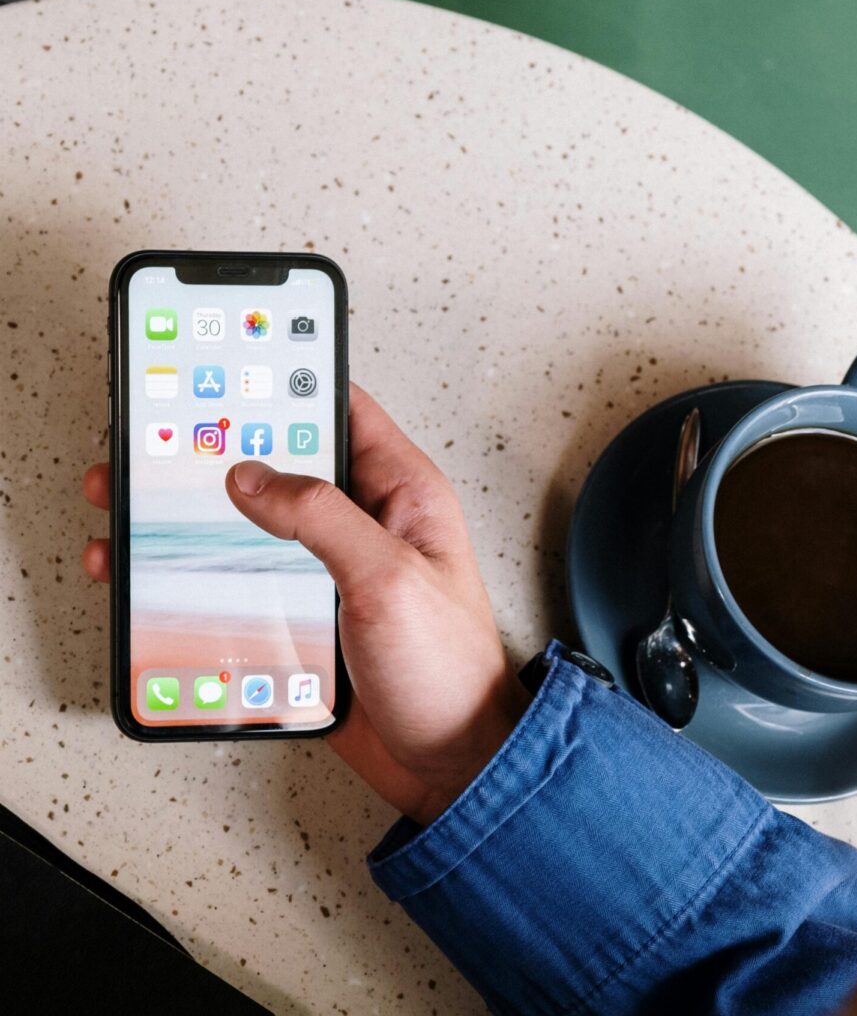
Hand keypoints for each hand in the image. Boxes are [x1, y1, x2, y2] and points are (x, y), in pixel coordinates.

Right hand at [82, 383, 531, 825]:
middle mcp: (361, 523)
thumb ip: (322, 520)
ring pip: (250, 525)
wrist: (449, 762)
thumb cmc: (448, 670)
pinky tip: (154, 579)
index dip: (286, 385)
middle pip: (280, 466)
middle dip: (216, 453)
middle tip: (152, 444)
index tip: (226, 373)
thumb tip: (254, 476)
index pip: (341, 412)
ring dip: (193, 517)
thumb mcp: (390, 579)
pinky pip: (242, 581)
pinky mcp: (303, 615)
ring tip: (129, 506)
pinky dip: (197, 576)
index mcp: (400, 494)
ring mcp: (327, 570)